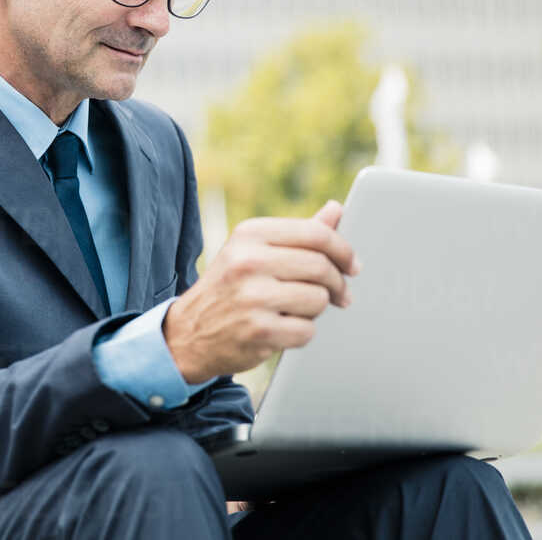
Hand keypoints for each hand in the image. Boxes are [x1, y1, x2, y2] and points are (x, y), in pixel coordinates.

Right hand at [162, 200, 360, 383]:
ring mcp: (252, 297)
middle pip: (321, 267)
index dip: (343, 250)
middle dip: (337, 283)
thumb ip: (297, 233)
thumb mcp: (253, 251)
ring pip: (318, 299)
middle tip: (341, 294)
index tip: (352, 264)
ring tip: (297, 309)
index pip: (315, 233)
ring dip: (316, 309)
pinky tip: (283, 328)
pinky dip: (302, 333)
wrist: (189, 332)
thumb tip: (336, 209)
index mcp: (249, 234)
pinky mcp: (259, 331)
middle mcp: (248, 261)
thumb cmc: (230, 286)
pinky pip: (307, 330)